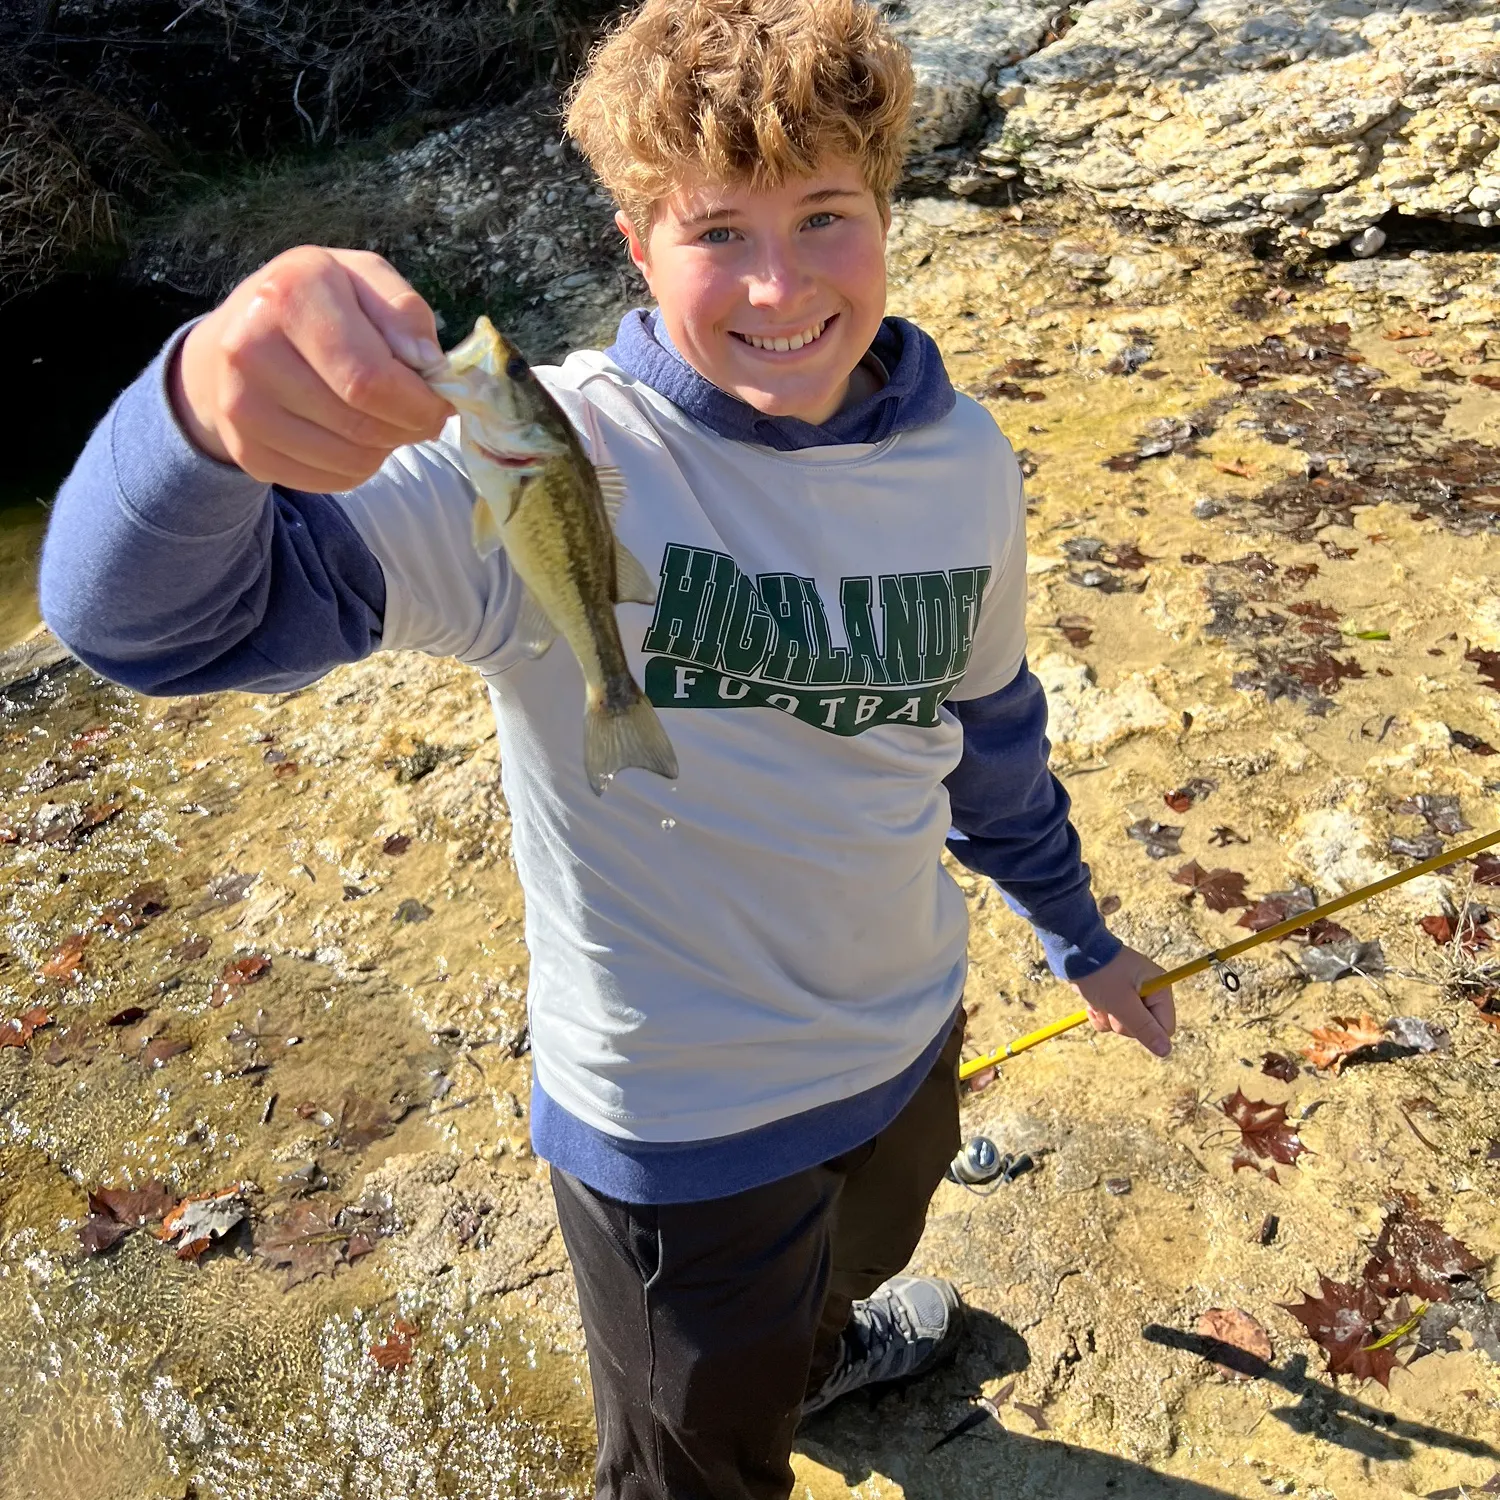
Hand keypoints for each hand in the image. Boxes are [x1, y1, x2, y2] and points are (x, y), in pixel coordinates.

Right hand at [170, 246, 453, 489]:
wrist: (237, 334)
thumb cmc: (319, 303)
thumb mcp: (364, 280)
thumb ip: (404, 311)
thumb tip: (428, 362)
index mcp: (290, 294)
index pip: (369, 379)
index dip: (418, 403)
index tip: (440, 403)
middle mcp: (251, 348)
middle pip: (362, 425)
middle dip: (408, 427)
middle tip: (421, 416)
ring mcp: (241, 405)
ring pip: (352, 461)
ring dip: (385, 449)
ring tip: (383, 418)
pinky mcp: (246, 450)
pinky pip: (331, 481)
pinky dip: (357, 467)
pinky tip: (351, 435)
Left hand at [1073, 946, 1174, 1057]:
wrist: (1072, 951)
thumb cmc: (1100, 974)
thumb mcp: (1122, 1004)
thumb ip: (1144, 1028)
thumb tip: (1166, 1051)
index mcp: (1159, 988)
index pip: (1165, 1027)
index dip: (1147, 1030)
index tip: (1129, 1017)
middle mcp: (1148, 990)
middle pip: (1144, 1028)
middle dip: (1122, 1022)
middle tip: (1111, 1005)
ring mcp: (1130, 993)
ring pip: (1124, 1025)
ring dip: (1108, 1018)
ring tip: (1099, 1001)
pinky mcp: (1113, 995)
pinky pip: (1111, 1019)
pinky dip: (1100, 1015)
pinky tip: (1091, 1004)